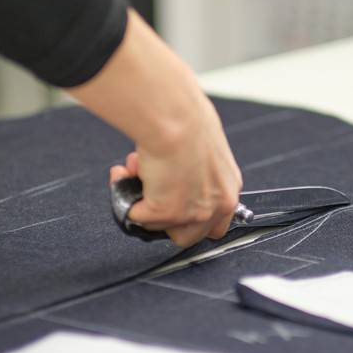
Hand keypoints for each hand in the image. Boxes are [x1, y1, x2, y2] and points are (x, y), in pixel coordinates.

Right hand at [69, 10, 241, 246]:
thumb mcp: (200, 145)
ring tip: (134, 170)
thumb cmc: (185, 118)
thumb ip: (193, 167)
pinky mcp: (167, 213)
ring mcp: (193, 212)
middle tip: (149, 189)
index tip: (170, 199)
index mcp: (229, 186)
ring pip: (161, 228)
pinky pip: (137, 217)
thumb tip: (166, 170)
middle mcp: (217, 204)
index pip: (216, 221)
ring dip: (142, 201)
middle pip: (189, 235)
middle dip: (165, 215)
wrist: (175, 117)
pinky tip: (124, 171)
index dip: (189, 213)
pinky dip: (124, 195)